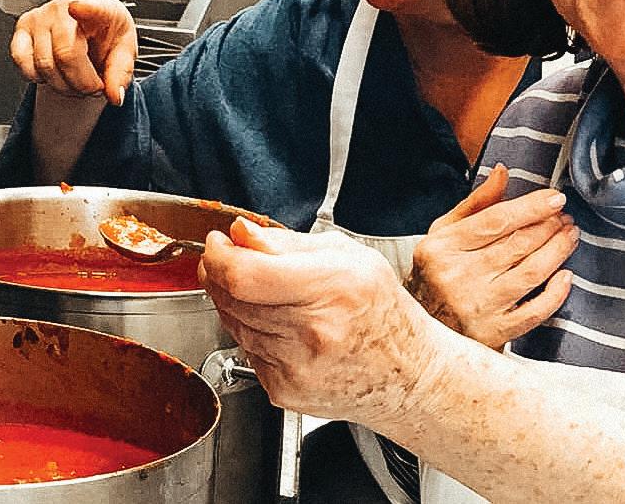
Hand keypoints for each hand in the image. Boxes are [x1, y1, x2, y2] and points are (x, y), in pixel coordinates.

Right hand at [9, 0, 136, 105]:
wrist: (90, 24)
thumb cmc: (106, 31)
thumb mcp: (124, 49)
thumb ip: (121, 73)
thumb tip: (115, 95)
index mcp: (97, 6)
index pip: (90, 6)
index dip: (84, 8)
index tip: (78, 8)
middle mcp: (63, 9)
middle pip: (65, 53)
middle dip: (82, 83)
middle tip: (93, 88)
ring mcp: (39, 18)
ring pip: (44, 65)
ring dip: (63, 86)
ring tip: (78, 83)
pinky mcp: (22, 30)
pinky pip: (24, 65)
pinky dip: (40, 79)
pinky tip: (56, 74)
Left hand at [200, 219, 439, 423]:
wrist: (406, 376)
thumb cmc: (382, 312)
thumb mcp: (350, 257)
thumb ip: (289, 243)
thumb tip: (242, 234)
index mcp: (333, 288)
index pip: (246, 275)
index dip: (220, 256)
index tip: (218, 243)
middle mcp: (313, 331)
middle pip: (233, 298)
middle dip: (219, 271)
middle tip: (226, 258)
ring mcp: (296, 366)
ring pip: (234, 322)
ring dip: (233, 300)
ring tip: (257, 287)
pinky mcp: (283, 390)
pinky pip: (247, 349)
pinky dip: (250, 330)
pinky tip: (276, 321)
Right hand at [406, 165, 577, 347]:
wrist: (422, 329)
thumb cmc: (435, 275)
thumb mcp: (444, 234)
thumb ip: (476, 203)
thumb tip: (503, 173)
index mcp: (443, 248)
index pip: (496, 220)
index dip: (531, 207)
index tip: (554, 198)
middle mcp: (458, 277)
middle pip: (517, 244)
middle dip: (549, 226)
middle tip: (564, 217)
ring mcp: (477, 307)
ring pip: (530, 273)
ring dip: (557, 251)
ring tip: (569, 236)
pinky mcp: (493, 333)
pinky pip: (534, 312)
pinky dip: (555, 293)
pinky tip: (566, 276)